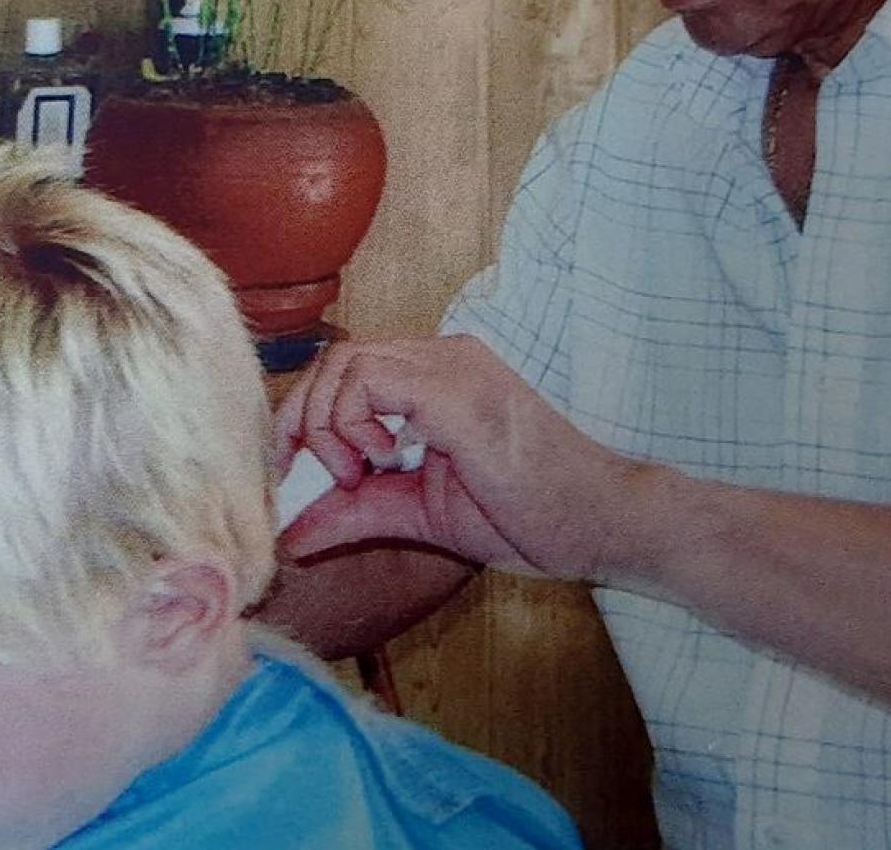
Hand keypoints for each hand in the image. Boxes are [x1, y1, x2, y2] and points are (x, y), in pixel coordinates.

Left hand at [272, 335, 639, 580]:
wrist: (604, 525)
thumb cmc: (532, 516)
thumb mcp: (421, 515)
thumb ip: (356, 513)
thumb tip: (289, 531)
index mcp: (438, 378)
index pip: (345, 370)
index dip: (301, 417)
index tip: (286, 472)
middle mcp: (444, 358)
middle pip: (335, 359)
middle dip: (300, 420)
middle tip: (314, 478)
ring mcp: (453, 367)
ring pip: (345, 362)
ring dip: (327, 424)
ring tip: (356, 476)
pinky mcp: (457, 390)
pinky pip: (371, 381)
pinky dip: (351, 423)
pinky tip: (376, 464)